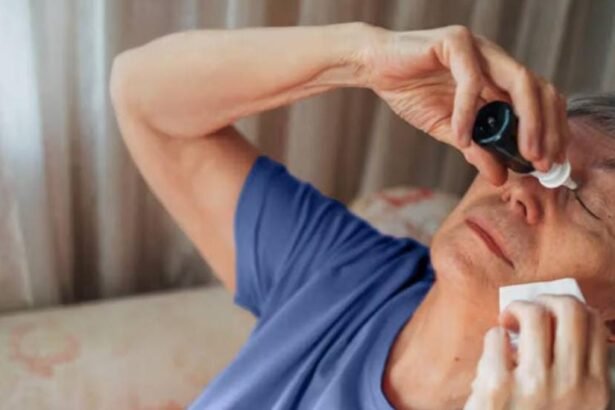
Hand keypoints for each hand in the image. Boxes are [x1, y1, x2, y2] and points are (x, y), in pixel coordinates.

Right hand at [362, 25, 569, 184]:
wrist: (375, 69)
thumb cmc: (411, 93)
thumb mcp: (450, 130)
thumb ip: (476, 149)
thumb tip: (500, 176)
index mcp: (499, 77)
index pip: (541, 100)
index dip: (551, 130)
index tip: (548, 164)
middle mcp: (496, 59)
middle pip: (540, 89)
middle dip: (547, 128)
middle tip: (541, 163)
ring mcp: (479, 47)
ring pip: (519, 80)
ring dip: (526, 121)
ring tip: (520, 154)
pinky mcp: (455, 41)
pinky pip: (471, 80)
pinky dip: (468, 112)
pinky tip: (459, 137)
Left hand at [464, 295, 609, 408]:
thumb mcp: (573, 407)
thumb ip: (574, 373)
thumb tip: (558, 327)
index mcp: (595, 390)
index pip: (594, 324)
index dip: (572, 308)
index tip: (554, 314)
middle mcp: (571, 385)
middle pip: (568, 309)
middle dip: (545, 300)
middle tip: (528, 312)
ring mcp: (535, 385)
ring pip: (533, 313)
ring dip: (516, 311)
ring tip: (507, 325)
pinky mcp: (497, 387)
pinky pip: (496, 336)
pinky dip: (493, 337)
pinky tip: (493, 353)